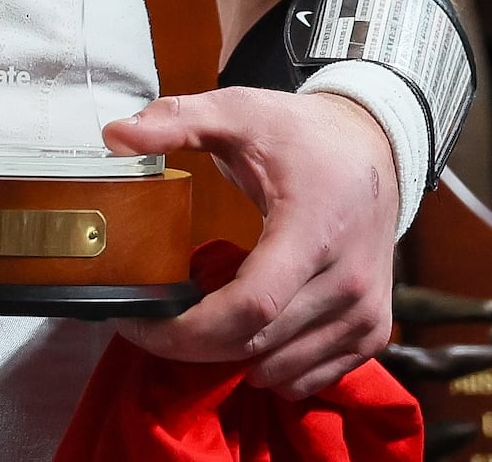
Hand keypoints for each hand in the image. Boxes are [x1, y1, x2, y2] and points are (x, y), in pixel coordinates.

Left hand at [106, 87, 401, 399]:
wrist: (376, 148)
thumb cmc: (304, 135)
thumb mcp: (239, 112)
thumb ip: (177, 121)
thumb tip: (115, 135)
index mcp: (313, 228)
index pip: (250, 307)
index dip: (187, 329)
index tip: (140, 321)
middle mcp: (346, 279)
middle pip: (255, 343)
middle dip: (192, 343)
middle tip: (153, 322)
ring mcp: (364, 311)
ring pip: (278, 368)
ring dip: (229, 357)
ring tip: (200, 321)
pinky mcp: (372, 331)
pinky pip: (310, 378)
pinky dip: (270, 369)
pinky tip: (247, 335)